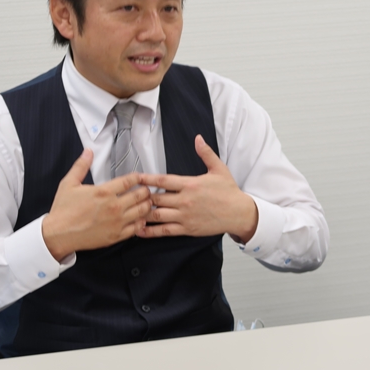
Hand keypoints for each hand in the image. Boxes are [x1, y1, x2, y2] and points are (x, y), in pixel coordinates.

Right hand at [41, 149, 151, 260]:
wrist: (58, 234)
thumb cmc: (63, 210)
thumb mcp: (69, 183)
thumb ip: (81, 166)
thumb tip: (88, 151)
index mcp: (104, 192)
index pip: (129, 181)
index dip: (138, 178)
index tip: (140, 178)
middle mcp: (113, 207)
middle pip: (140, 195)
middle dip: (145, 190)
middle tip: (145, 190)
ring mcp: (116, 222)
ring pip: (142, 211)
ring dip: (146, 205)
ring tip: (145, 202)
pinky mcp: (116, 236)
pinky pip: (136, 228)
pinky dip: (141, 222)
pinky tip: (139, 218)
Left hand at [138, 135, 257, 241]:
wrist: (239, 213)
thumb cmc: (229, 192)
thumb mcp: (219, 169)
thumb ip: (206, 154)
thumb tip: (198, 138)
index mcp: (190, 184)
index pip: (163, 181)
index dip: (147, 179)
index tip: (135, 178)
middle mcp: (185, 200)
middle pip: (156, 199)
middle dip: (142, 197)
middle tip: (130, 196)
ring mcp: (185, 216)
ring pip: (157, 215)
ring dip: (143, 213)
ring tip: (130, 211)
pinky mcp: (187, 229)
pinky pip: (165, 231)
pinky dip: (150, 231)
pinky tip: (139, 229)